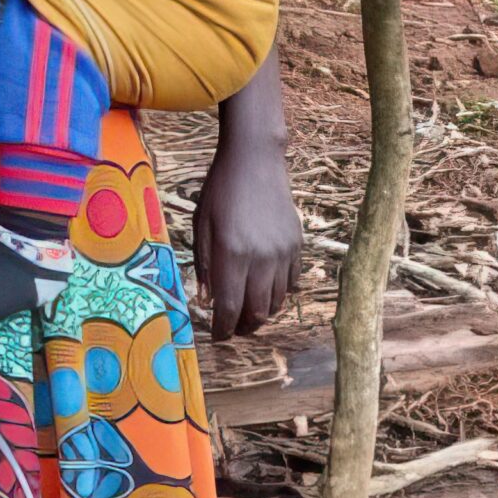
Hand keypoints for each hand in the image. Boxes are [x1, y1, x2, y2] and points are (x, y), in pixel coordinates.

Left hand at [193, 46, 299, 339]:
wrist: (256, 161)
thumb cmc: (220, 189)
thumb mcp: (201, 224)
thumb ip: (203, 264)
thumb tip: (206, 299)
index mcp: (232, 253)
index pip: (229, 306)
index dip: (223, 328)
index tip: (217, 337)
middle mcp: (261, 258)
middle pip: (256, 310)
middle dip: (243, 326)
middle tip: (232, 328)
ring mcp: (283, 253)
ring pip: (276, 301)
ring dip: (262, 312)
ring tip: (248, 312)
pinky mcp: (297, 245)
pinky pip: (291, 283)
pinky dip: (279, 293)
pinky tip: (266, 289)